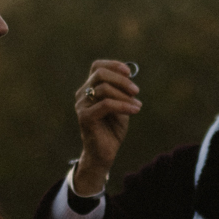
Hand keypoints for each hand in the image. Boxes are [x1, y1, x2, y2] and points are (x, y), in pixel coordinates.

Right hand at [72, 60, 140, 193]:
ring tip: (137, 104)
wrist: (104, 153)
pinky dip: (123, 105)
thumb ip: (122, 90)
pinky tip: (135, 110)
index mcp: (89, 88)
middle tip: (136, 91)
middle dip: (121, 80)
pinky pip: (106, 105)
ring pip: (104, 89)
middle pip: (100, 74)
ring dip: (125, 95)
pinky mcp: (85, 117)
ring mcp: (82, 105)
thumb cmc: (112, 129)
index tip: (130, 73)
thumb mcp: (121, 105)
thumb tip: (130, 74)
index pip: (97, 66)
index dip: (113, 65)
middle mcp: (82, 94)